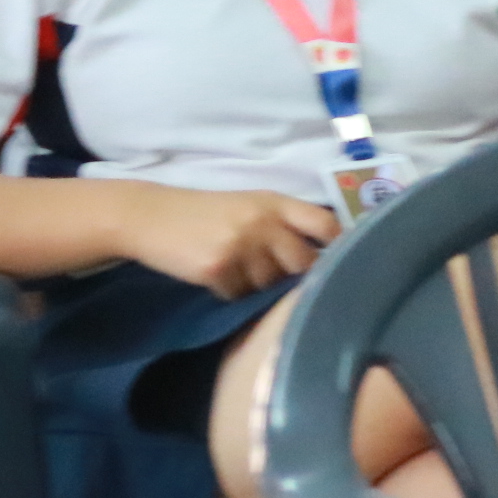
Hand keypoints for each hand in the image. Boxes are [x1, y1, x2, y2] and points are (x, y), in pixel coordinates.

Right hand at [121, 185, 341, 297]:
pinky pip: (240, 295)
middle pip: (303, 262)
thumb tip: (322, 255)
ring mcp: (241, 245)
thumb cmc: (206, 212)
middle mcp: (262, 221)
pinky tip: (219, 279)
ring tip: (240, 273)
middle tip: (284, 281)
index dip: (339, 245)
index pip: (324, 223)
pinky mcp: (218, 269)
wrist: (152, 217)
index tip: (345, 262)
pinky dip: (233, 293)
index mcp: (274, 201)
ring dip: (260, 287)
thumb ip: (282, 223)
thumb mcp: (249, 204)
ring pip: (270, 284)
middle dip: (297, 276)